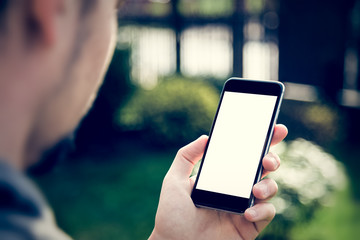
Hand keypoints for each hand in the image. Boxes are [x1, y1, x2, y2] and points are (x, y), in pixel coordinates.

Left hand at [149, 124, 287, 239]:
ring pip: (269, 188)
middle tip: (267, 160)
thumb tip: (205, 137)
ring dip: (268, 185)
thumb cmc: (172, 215)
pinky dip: (262, 210)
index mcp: (221, 176)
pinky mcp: (249, 225)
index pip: (243, 155)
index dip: (261, 141)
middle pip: (262, 168)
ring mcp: (244, 206)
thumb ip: (186, 156)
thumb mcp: (173, 180)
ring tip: (255, 190)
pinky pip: (267, 213)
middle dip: (272, 159)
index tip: (274, 129)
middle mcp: (235, 188)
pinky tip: (247, 213)